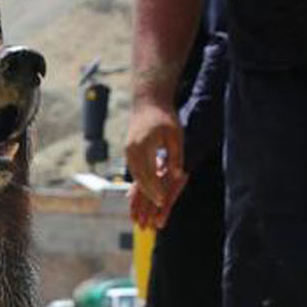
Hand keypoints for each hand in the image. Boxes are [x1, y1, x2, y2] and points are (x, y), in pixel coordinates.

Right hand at [126, 100, 186, 222]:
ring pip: (135, 175)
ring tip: (151, 201)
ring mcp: (128, 150)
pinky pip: (133, 170)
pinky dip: (140, 181)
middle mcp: (132, 150)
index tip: (163, 201)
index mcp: (144, 146)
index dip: (156, 190)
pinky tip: (147, 188)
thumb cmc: (165, 116)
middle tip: (158, 206)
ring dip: (142, 190)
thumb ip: (176, 156)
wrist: (148, 101)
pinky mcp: (128, 150)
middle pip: (140, 178)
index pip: (150, 174)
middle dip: (149, 194)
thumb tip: (178, 176)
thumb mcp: (175, 136)